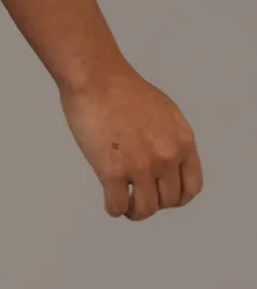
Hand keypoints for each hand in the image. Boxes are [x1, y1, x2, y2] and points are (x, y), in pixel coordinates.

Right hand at [59, 65, 203, 219]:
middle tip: (138, 194)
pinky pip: (117, 206)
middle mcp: (167, 157)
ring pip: (144, 209)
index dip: (177, 196)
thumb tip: (169, 162)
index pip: (191, 187)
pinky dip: (114, 208)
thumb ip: (172, 139)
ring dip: (134, 211)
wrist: (96, 78)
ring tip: (125, 203)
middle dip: (153, 201)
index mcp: (183, 142)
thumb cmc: (123, 88)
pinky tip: (110, 200)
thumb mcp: (166, 112)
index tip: (163, 195)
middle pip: (168, 201)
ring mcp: (140, 166)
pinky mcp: (112, 172)